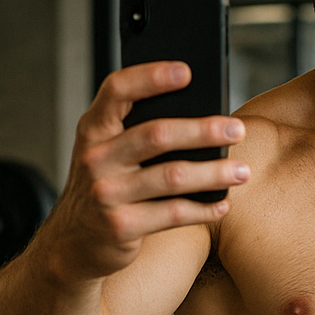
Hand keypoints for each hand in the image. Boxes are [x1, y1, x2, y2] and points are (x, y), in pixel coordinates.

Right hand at [52, 61, 248, 278]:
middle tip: (237, 129)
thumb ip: (137, 131)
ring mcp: (107, 193)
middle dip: (202, 130)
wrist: (72, 243)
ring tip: (242, 171)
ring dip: (213, 173)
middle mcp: (96, 158)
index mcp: (93, 130)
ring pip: (172, 176)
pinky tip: (223, 204)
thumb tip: (202, 114)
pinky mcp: (121, 226)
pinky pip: (174, 213)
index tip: (187, 71)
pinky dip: (204, 209)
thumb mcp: (107, 152)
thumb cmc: (105, 187)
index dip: (151, 76)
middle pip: (157, 135)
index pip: (118, 90)